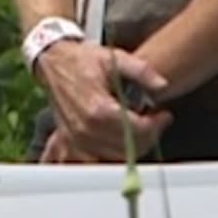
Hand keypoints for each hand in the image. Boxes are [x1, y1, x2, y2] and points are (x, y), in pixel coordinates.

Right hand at [32, 40, 171, 163]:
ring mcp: (77, 138)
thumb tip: (162, 85)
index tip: (164, 115)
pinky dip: (114, 154)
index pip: (137, 130)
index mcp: (98, 109)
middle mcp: (86, 129)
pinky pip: (98, 159)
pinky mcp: (72, 142)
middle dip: (149, 136)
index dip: (156, 125)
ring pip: (116, 157)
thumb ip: (141, 71)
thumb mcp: (114, 58)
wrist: (53, 62)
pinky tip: (123, 140)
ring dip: (134, 146)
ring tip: (142, 129)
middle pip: (128, 147)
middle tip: (157, 122)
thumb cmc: (81, 60)